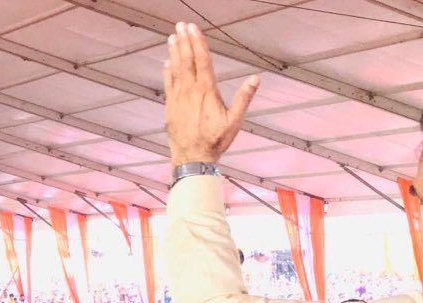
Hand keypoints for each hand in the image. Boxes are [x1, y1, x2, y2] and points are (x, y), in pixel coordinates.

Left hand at [164, 22, 259, 164]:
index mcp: (207, 91)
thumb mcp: (235, 121)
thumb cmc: (215, 140)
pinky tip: (167, 62)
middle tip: (180, 25)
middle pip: (187, 60)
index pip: (202, 60)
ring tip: (172, 37)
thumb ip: (244, 98)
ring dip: (174, 52)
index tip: (193, 29)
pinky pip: (168, 84)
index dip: (197, 43)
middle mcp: (190, 90)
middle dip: (184, 41)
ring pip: (176, 69)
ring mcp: (178, 97)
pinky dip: (167, 71)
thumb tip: (255, 79)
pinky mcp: (170, 106)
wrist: (191, 157)